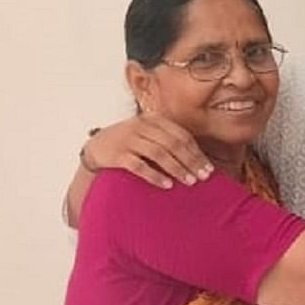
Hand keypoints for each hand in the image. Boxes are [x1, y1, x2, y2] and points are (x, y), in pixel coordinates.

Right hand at [81, 114, 212, 188]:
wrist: (96, 146)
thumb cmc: (129, 142)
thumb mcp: (149, 133)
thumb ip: (168, 140)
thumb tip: (197, 160)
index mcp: (154, 119)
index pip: (182, 135)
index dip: (197, 152)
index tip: (208, 167)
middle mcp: (142, 126)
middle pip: (173, 144)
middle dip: (191, 161)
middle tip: (203, 176)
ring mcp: (129, 139)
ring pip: (159, 154)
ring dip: (177, 169)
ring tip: (189, 182)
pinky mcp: (117, 154)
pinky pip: (139, 166)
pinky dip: (155, 175)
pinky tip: (167, 184)